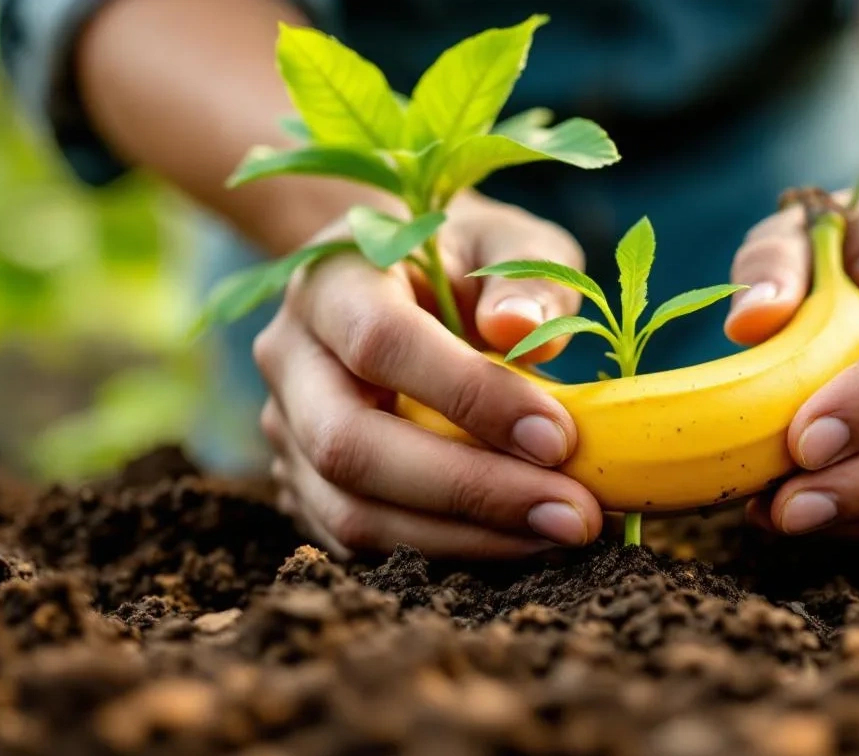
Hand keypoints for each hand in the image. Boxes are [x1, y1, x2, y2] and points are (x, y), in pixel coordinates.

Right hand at [253, 192, 602, 559]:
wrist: (395, 281)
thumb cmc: (464, 258)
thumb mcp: (506, 240)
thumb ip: (524, 274)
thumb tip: (518, 328)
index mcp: (331, 279)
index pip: (382, 343)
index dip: (469, 397)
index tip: (559, 438)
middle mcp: (289, 356)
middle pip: (349, 444)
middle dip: (470, 490)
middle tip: (573, 514)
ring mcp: (285, 427)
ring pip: (350, 510)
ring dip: (464, 538)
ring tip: (561, 534)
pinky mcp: (302, 483)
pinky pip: (359, 541)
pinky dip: (445, 552)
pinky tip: (521, 541)